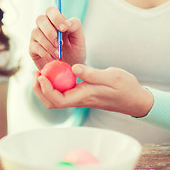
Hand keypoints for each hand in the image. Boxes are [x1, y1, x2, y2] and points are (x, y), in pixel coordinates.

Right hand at [29, 6, 85, 68]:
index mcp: (56, 21)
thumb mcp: (79, 38)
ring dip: (48, 44)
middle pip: (40, 19)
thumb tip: (66, 22)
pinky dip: (45, 53)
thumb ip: (76, 26)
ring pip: (36, 33)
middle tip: (59, 43)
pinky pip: (34, 47)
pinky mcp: (32, 49)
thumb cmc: (74, 52)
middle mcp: (44, 27)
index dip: (56, 17)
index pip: (51, 10)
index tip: (64, 28)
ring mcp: (37, 38)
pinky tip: (52, 58)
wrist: (69, 68)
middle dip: (50, 31)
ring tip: (58, 54)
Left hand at [33, 64, 153, 116]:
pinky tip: (51, 73)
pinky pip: (61, 92)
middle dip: (39, 89)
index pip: (58, 99)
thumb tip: (73, 67)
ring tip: (40, 72)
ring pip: (54, 99)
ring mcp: (77, 98)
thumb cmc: (125, 88)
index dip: (46, 89)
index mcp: (83, 97)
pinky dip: (52, 84)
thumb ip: (91, 73)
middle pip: (51, 102)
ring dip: (43, 88)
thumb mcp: (111, 77)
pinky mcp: (79, 94)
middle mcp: (77, 100)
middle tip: (35, 73)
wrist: (134, 98)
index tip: (41, 75)